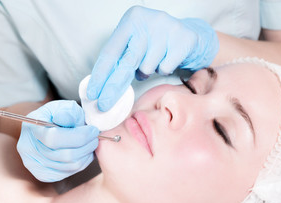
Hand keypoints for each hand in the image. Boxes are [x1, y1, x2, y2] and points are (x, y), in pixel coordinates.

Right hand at [17, 100, 99, 181]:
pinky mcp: (43, 174)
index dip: (79, 135)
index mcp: (32, 128)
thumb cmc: (57, 115)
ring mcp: (34, 164)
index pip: (55, 138)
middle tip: (96, 137)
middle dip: (86, 145)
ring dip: (86, 154)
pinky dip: (82, 162)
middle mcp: (28, 149)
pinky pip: (69, 172)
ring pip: (70, 165)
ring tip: (91, 143)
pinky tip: (84, 152)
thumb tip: (66, 118)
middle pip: (65, 155)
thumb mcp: (63, 107)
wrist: (46, 127)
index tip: (93, 130)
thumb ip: (67, 112)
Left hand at [87, 6, 218, 110]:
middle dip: (113, 87)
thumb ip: (121, 58)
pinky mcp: (183, 39)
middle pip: (126, 62)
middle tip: (104, 104)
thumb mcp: (135, 43)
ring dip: (147, 72)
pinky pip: (165, 68)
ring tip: (153, 62)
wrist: (187, 35)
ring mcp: (166, 29)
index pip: (111, 52)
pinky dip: (164, 69)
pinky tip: (166, 59)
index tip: (93, 93)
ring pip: (147, 67)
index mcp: (131, 20)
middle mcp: (148, 20)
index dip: (100, 75)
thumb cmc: (155, 43)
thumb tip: (102, 87)